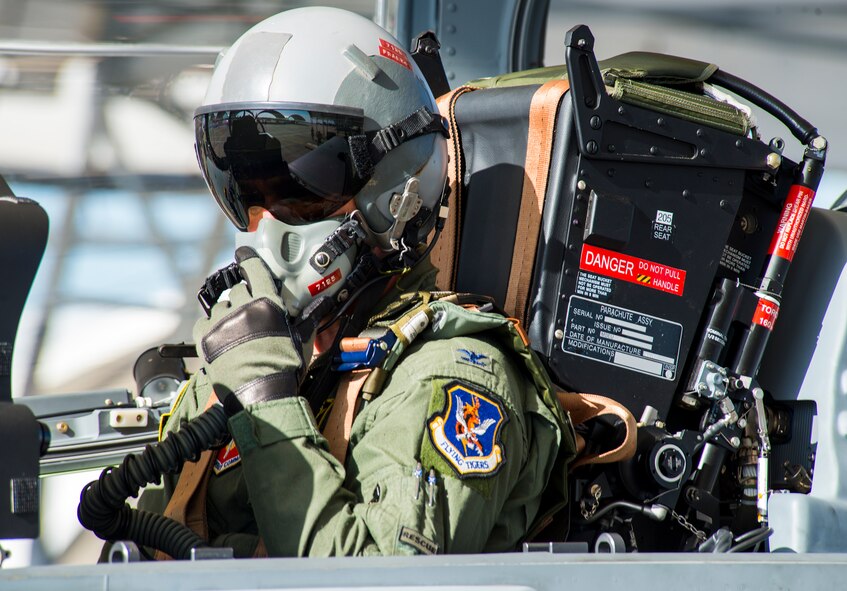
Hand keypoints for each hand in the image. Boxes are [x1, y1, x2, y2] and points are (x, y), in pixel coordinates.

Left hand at [192, 247, 309, 414]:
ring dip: (228, 313)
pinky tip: (222, 337)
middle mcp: (242, 308)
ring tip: (237, 331)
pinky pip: (204, 323)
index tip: (244, 254)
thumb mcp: (301, 340)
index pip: (254, 269)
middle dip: (244, 297)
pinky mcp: (206, 340)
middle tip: (252, 314)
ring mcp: (222, 323)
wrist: (262, 396)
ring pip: (220, 306)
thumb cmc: (285, 369)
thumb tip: (322, 304)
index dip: (248, 258)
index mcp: (267, 304)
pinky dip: (211, 327)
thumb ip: (307, 318)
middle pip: (238, 289)